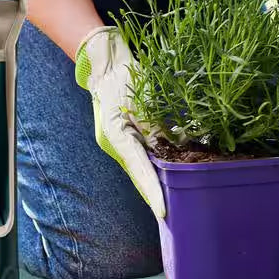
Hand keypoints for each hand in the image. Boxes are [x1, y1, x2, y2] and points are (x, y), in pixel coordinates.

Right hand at [74, 27, 165, 218]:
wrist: (106, 64)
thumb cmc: (122, 77)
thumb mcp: (140, 101)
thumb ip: (154, 126)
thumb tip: (170, 147)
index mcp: (116, 137)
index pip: (139, 170)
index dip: (153, 192)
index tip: (163, 212)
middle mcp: (116, 144)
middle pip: (139, 173)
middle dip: (155, 192)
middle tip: (170, 214)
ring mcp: (120, 140)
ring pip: (141, 166)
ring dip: (155, 180)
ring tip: (172, 201)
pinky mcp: (126, 135)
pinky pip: (142, 154)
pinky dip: (154, 164)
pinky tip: (167, 173)